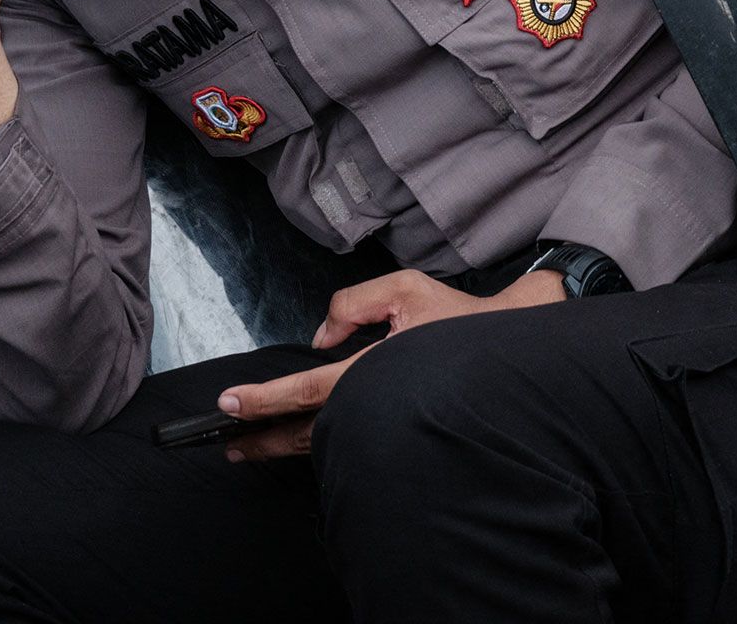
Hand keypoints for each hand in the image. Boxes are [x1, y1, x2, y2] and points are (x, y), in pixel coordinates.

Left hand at [215, 267, 566, 460]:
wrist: (509, 349)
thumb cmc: (458, 320)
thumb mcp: (403, 289)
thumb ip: (352, 304)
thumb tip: (320, 339)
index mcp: (376, 369)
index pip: (307, 390)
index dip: (263, 399)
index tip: (229, 405)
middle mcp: (378, 404)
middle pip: (307, 431)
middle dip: (264, 438)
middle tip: (228, 443)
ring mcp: (387, 424)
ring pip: (326, 442)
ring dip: (285, 445)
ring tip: (251, 448)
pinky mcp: (396, 430)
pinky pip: (347, 441)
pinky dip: (316, 443)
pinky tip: (297, 440)